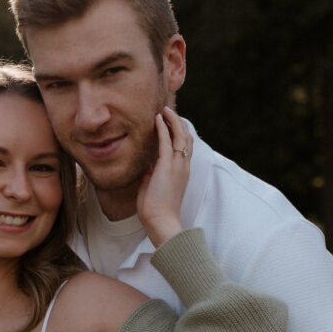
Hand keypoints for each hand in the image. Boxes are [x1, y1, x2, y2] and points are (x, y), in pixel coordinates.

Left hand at [136, 106, 191, 245]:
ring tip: (164, 110)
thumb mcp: (153, 187)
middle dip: (178, 121)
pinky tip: (157, 119)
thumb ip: (152, 174)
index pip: (185, 146)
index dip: (179, 131)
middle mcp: (183, 166)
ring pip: (180, 135)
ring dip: (173, 120)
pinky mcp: (167, 167)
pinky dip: (163, 128)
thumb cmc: (155, 209)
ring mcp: (177, 165)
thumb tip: (146, 166)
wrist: (161, 221)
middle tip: (168, 110)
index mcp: (181, 171)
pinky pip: (166, 142)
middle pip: (186, 136)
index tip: (170, 121)